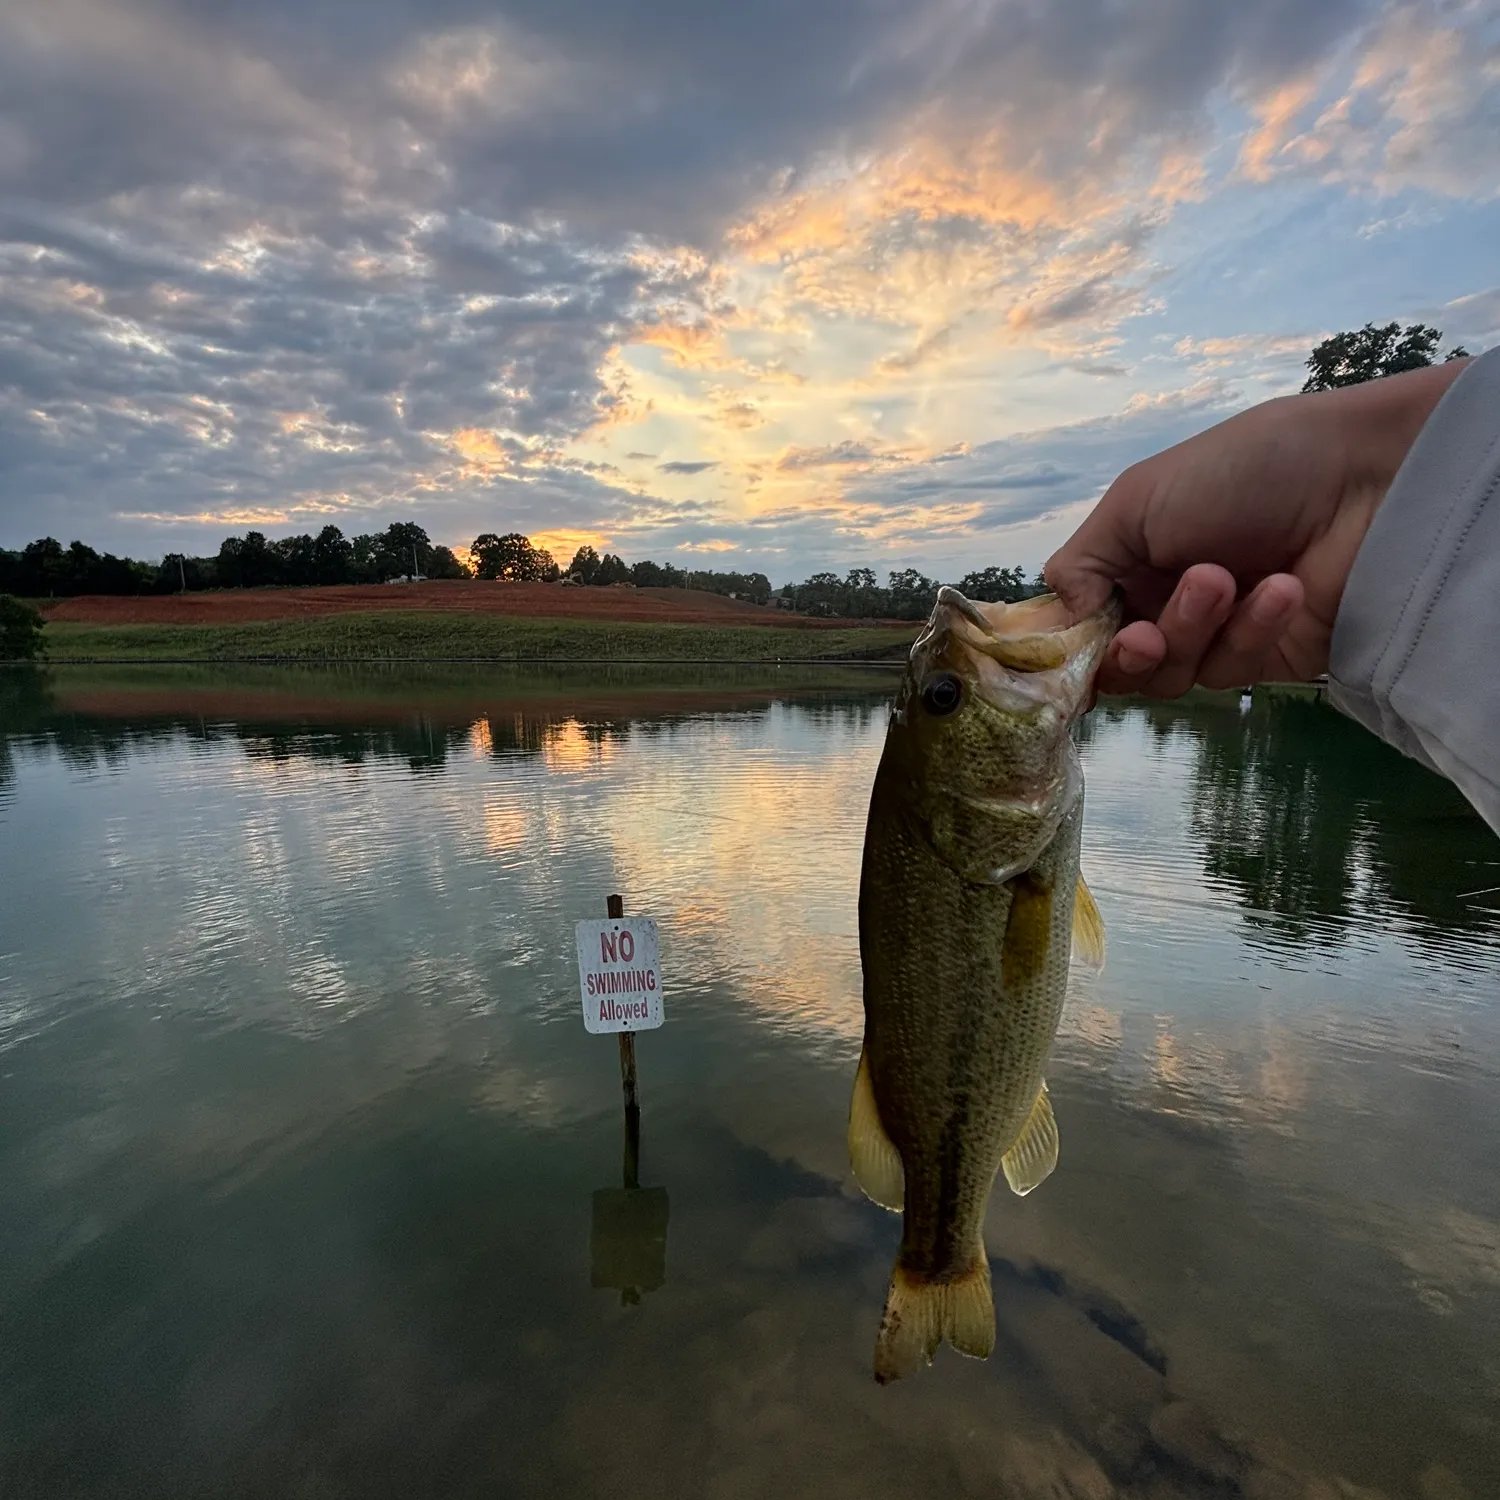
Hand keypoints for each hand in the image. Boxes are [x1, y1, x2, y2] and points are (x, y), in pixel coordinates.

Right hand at [1044, 361, 1468, 696]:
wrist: (1362, 480)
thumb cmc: (1241, 471)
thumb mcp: (1138, 499)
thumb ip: (1081, 563)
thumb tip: (1057, 621)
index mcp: (1131, 558)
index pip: (1083, 623)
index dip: (1071, 646)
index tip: (1065, 657)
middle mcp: (1164, 599)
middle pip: (1119, 665)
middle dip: (1131, 651)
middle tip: (1145, 633)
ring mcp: (1216, 632)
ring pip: (1171, 673)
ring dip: (1192, 630)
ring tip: (1225, 580)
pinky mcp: (1268, 658)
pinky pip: (1231, 671)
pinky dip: (1249, 631)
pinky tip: (1280, 590)